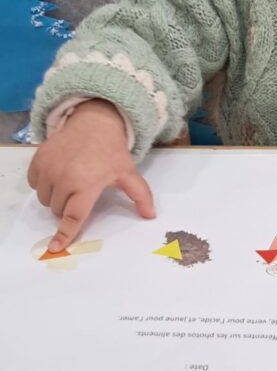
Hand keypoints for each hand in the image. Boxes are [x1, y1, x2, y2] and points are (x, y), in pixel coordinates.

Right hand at [28, 99, 154, 251]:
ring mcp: (48, 167)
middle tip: (81, 191)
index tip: (55, 247)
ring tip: (70, 181)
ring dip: (55, 197)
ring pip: (44, 199)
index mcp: (86, 184)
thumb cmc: (110, 151)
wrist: (93, 123)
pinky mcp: (38, 160)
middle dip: (68, 207)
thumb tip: (150, 216)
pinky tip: (58, 173)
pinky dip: (43, 183)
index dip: (64, 233)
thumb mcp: (128, 172)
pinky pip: (34, 184)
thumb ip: (140, 195)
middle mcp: (64, 177)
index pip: (73, 216)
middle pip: (58, 210)